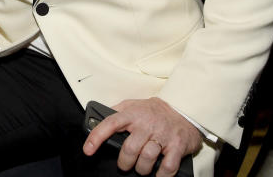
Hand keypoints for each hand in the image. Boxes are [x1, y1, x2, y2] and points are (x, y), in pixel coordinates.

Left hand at [83, 97, 201, 176]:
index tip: (88, 150)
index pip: (110, 123)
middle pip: (130, 149)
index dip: (97, 137)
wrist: (184, 110)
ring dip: (141, 169)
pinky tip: (157, 174)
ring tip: (141, 167)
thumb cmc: (155, 111)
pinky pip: (167, 167)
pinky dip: (161, 176)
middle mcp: (147, 124)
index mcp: (133, 114)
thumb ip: (117, 111)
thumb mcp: (134, 104)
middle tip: (125, 164)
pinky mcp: (177, 146)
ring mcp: (163, 135)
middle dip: (124, 162)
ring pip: (146, 159)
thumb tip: (96, 118)